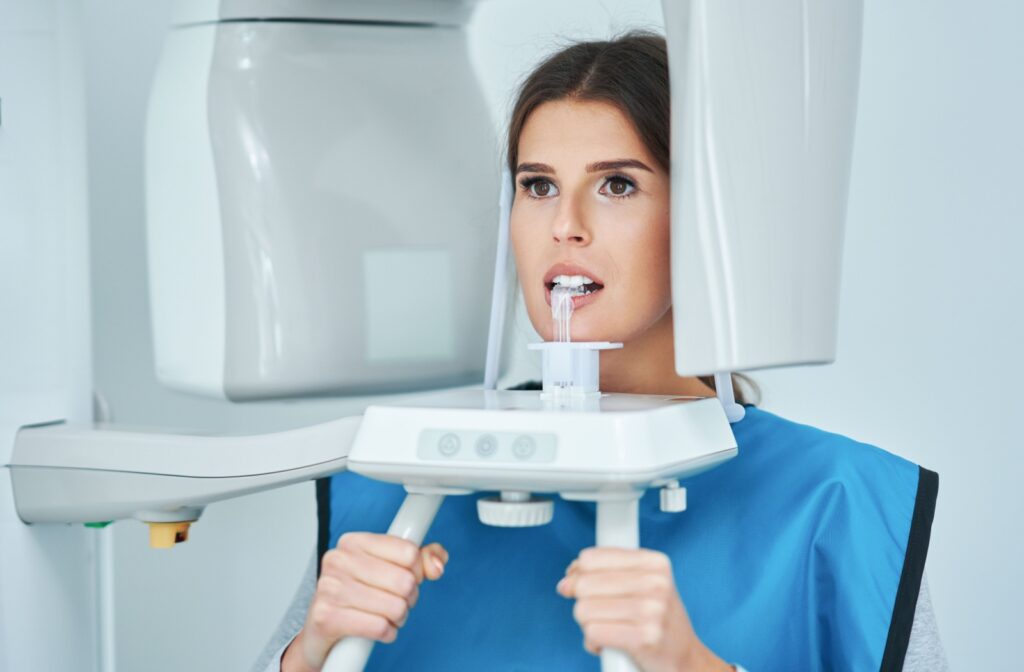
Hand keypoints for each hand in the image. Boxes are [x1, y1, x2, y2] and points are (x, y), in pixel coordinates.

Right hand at [282, 533, 447, 671]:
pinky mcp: (328, 617)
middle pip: (405, 581)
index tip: (407, 577)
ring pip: (396, 606)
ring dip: (398, 617)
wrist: (322, 630)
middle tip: (395, 600)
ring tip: (385, 615)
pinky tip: (377, 628)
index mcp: (354, 542)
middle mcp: (339, 560)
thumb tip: (437, 564)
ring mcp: (330, 588)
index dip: (417, 571)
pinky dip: (387, 632)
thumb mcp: (389, 569)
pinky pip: (380, 627)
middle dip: (409, 598)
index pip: (409, 552)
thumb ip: (421, 560)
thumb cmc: (356, 596)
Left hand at [556, 547, 731, 671]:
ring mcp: (652, 611)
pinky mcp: (644, 638)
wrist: (685, 659)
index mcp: (654, 563)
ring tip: (610, 628)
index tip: (583, 587)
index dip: (578, 574)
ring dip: (588, 625)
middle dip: (583, 603)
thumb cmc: (657, 620)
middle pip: (583, 584)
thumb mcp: (641, 585)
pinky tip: (610, 644)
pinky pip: (592, 633)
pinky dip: (594, 642)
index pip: (591, 558)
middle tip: (602, 614)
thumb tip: (566, 581)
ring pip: (584, 610)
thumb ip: (603, 573)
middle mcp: (655, 583)